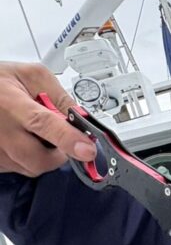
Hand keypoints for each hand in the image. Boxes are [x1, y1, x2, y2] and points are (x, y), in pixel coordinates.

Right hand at [0, 61, 95, 175]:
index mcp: (12, 103)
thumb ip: (60, 97)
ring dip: (43, 157)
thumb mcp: (33, 76)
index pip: (43, 124)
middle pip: (39, 159)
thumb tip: (82, 120)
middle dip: (59, 155)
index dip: (68, 139)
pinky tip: (22, 141)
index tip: (87, 150)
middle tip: (61, 140)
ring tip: (35, 134)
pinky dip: (27, 160)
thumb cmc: (1, 82)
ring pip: (30, 168)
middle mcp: (0, 130)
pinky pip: (18, 169)